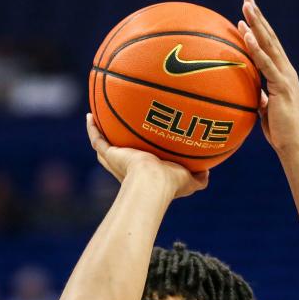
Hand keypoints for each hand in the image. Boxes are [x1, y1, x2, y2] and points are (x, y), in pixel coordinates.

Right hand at [85, 114, 207, 197]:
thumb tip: (208, 171)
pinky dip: (92, 128)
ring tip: (98, 118)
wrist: (154, 183)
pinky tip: (90, 115)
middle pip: (119, 153)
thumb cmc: (172, 184)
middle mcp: (128, 167)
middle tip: (118, 129)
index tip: (144, 142)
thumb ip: (200, 177)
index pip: (140, 163)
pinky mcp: (110, 154)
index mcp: (145, 172)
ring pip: (105, 146)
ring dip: (101, 133)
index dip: (140, 154)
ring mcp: (117, 160)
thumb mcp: (191, 181)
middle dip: (118, 144)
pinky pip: (97, 139)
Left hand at [237, 0, 298, 157]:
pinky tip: (247, 34)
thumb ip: (263, 99)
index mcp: (283, 76)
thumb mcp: (267, 111)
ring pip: (269, 45)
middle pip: (271, 39)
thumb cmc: (281, 133)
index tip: (248, 15)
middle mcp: (287, 72)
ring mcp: (286, 78)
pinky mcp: (282, 86)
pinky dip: (256, 48)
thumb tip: (256, 96)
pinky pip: (266, 64)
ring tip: (246, 6)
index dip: (259, 30)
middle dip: (258, 18)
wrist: (294, 146)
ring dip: (257, 24)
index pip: (270, 48)